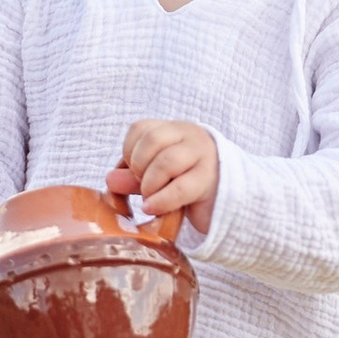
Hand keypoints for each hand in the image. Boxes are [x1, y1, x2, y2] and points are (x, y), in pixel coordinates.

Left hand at [108, 118, 219, 240]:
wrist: (229, 202)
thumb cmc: (187, 186)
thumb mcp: (156, 178)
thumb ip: (132, 177)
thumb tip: (110, 180)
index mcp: (174, 130)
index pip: (140, 129)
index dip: (128, 152)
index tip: (133, 173)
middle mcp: (191, 137)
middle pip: (152, 140)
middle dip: (138, 167)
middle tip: (142, 186)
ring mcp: (204, 156)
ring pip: (166, 161)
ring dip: (149, 185)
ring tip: (149, 199)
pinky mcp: (211, 180)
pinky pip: (180, 187)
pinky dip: (160, 200)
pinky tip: (153, 208)